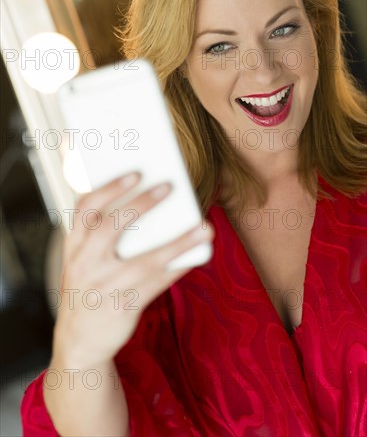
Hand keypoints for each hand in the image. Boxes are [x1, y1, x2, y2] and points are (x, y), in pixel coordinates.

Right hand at [52, 172, 213, 368]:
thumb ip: (104, 237)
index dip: (109, 188)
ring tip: (204, 227)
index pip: (84, 209)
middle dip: (141, 204)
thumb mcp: (84, 261)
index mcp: (74, 247)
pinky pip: (157, 285)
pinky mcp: (122, 308)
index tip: (134, 172)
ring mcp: (104, 287)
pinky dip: (178, 268)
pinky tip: (196, 256)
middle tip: (168, 186)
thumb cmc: (89, 288)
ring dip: (178, 242)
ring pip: (145, 260)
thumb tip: (151, 207)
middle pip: (111, 226)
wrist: (78, 342)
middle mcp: (85, 264)